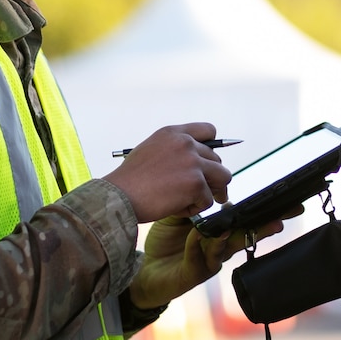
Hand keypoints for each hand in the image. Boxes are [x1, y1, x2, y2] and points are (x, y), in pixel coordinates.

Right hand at [103, 123, 231, 222]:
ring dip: (209, 193)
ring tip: (190, 202)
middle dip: (212, 179)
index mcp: (173, 133)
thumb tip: (199, 165)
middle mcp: (186, 143)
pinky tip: (175, 208)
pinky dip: (194, 209)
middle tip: (201, 194)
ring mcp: (193, 163)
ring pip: (222, 179)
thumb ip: (175, 151)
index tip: (210, 162)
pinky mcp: (196, 183)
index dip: (213, 148)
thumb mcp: (151, 151)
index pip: (208, 130)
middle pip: (217, 160)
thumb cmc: (131, 181)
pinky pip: (208, 201)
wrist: (118, 196)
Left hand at [127, 211, 299, 309]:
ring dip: (236, 238)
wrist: (145, 268)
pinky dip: (199, 246)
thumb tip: (207, 185)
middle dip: (266, 227)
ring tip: (239, 228)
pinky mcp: (196, 274)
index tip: (283, 202)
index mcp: (220, 231)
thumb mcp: (178, 216)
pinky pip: (200, 257)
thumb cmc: (165, 241)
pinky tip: (200, 236)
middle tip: (282, 218)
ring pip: (228, 249)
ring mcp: (210, 261)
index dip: (263, 212)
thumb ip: (193, 203)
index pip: (244, 219)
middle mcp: (220, 247)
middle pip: (247, 235)